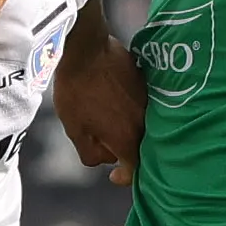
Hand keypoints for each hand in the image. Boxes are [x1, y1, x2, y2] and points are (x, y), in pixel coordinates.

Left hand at [53, 26, 145, 187]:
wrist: (86, 49)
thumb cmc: (76, 92)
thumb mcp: (75, 130)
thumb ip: (91, 154)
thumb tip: (106, 157)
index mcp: (127, 139)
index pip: (136, 170)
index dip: (124, 177)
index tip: (113, 175)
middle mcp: (145, 124)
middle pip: (141, 149)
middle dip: (124, 151)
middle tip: (104, 144)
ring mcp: (149, 103)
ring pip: (143, 127)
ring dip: (128, 129)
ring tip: (105, 119)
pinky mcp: (148, 85)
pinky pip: (143, 107)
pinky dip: (131, 110)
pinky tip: (113, 101)